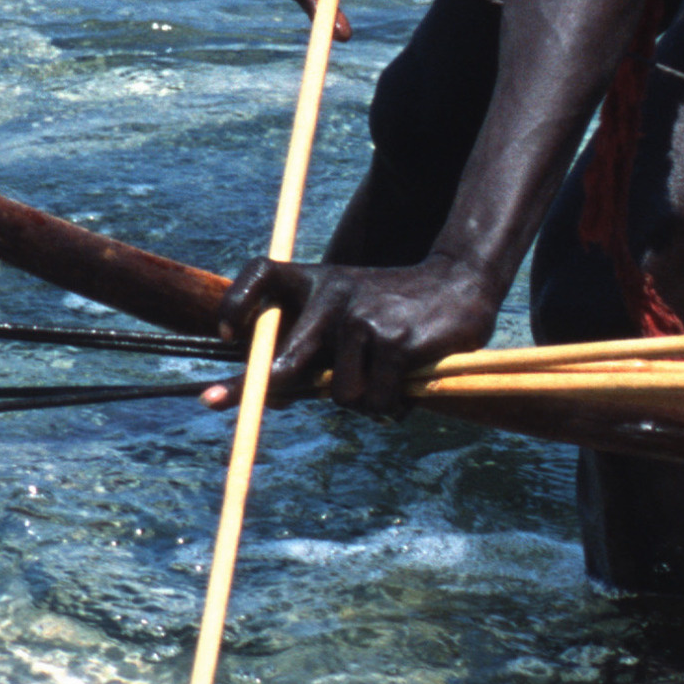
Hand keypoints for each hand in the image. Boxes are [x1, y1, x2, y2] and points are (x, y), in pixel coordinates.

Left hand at [204, 253, 507, 417]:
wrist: (460, 283)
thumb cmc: (393, 310)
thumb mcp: (347, 312)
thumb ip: (311, 348)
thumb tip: (266, 397)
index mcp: (315, 282)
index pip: (261, 275)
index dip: (236, 303)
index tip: (223, 333)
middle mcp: (332, 296)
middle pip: (283, 365)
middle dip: (263, 391)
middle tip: (228, 401)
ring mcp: (363, 319)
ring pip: (340, 397)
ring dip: (362, 403)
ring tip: (383, 382)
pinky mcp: (396, 342)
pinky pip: (377, 403)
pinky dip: (391, 408)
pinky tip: (405, 386)